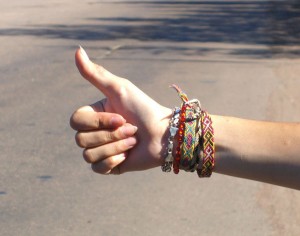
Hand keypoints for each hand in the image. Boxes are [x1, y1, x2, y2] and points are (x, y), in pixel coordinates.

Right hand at [70, 47, 171, 173]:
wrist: (165, 134)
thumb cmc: (144, 109)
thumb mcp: (119, 89)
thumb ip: (96, 73)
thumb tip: (76, 49)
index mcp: (94, 114)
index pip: (75, 121)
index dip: (97, 121)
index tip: (120, 116)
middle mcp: (95, 132)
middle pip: (81, 140)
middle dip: (110, 135)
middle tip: (132, 129)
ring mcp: (102, 149)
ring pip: (89, 155)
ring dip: (116, 146)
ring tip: (134, 141)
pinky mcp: (110, 166)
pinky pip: (98, 168)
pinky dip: (115, 161)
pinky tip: (128, 156)